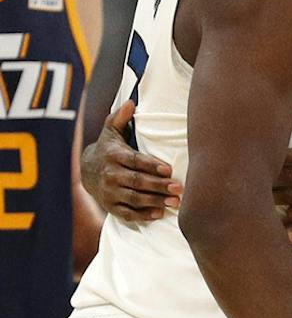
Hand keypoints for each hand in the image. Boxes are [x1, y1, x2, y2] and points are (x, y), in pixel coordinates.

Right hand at [84, 100, 181, 221]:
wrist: (85, 170)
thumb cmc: (107, 148)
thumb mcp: (111, 132)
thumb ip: (120, 118)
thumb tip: (130, 102)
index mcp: (113, 155)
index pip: (134, 161)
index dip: (151, 165)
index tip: (168, 169)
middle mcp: (110, 175)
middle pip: (136, 181)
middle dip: (158, 186)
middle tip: (179, 188)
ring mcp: (109, 192)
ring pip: (133, 198)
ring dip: (155, 201)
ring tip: (175, 202)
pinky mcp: (110, 206)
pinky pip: (127, 213)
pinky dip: (142, 215)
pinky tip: (159, 214)